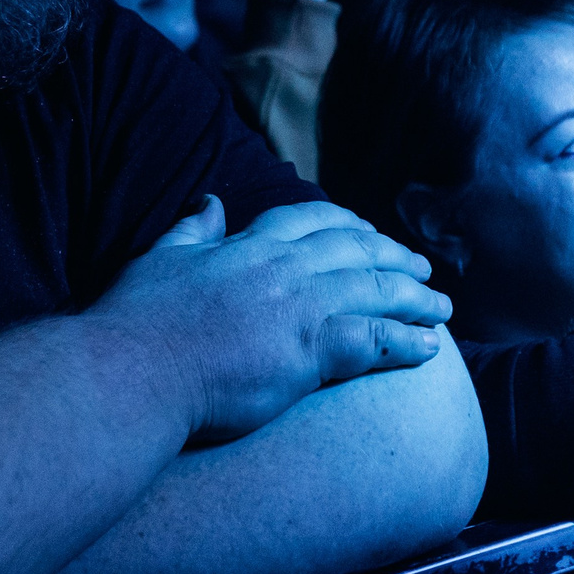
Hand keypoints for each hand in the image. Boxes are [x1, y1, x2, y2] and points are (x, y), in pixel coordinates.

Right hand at [99, 197, 450, 442]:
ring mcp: (300, 308)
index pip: (312, 219)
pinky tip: (430, 349)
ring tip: (442, 308)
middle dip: (396, 256)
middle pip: (357, 251)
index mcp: (249, 244)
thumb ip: (190, 230)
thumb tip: (207, 201)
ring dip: (415, 297)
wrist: (131, 372)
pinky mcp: (309, 352)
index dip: (349, 223)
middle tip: (423, 269)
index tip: (370, 232)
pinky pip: (375, 340)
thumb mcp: (158, 258)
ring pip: (376, 290)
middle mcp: (283, 268)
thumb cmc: (136, 323)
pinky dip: (407, 342)